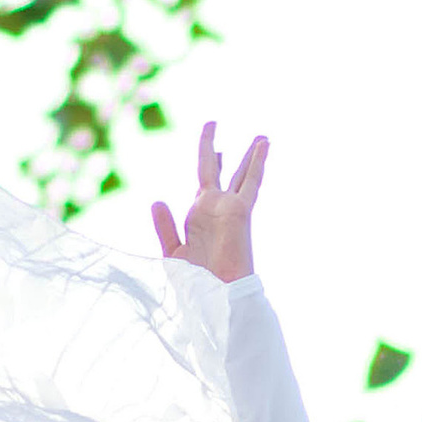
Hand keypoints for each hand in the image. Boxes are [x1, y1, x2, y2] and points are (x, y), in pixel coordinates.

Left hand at [150, 121, 267, 281]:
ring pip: (240, 174)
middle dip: (217, 150)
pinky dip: (258, 162)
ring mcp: (229, 208)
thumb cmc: (196, 284)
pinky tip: (264, 145)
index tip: (215, 149)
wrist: (215, 296)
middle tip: (215, 125)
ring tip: (262, 136)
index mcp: (199, 217)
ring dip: (250, 155)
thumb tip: (157, 200)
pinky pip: (251, 181)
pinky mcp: (240, 210)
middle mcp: (215, 209)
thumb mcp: (173, 251)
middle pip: (219, 172)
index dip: (209, 163)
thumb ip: (165, 226)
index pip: (204, 183)